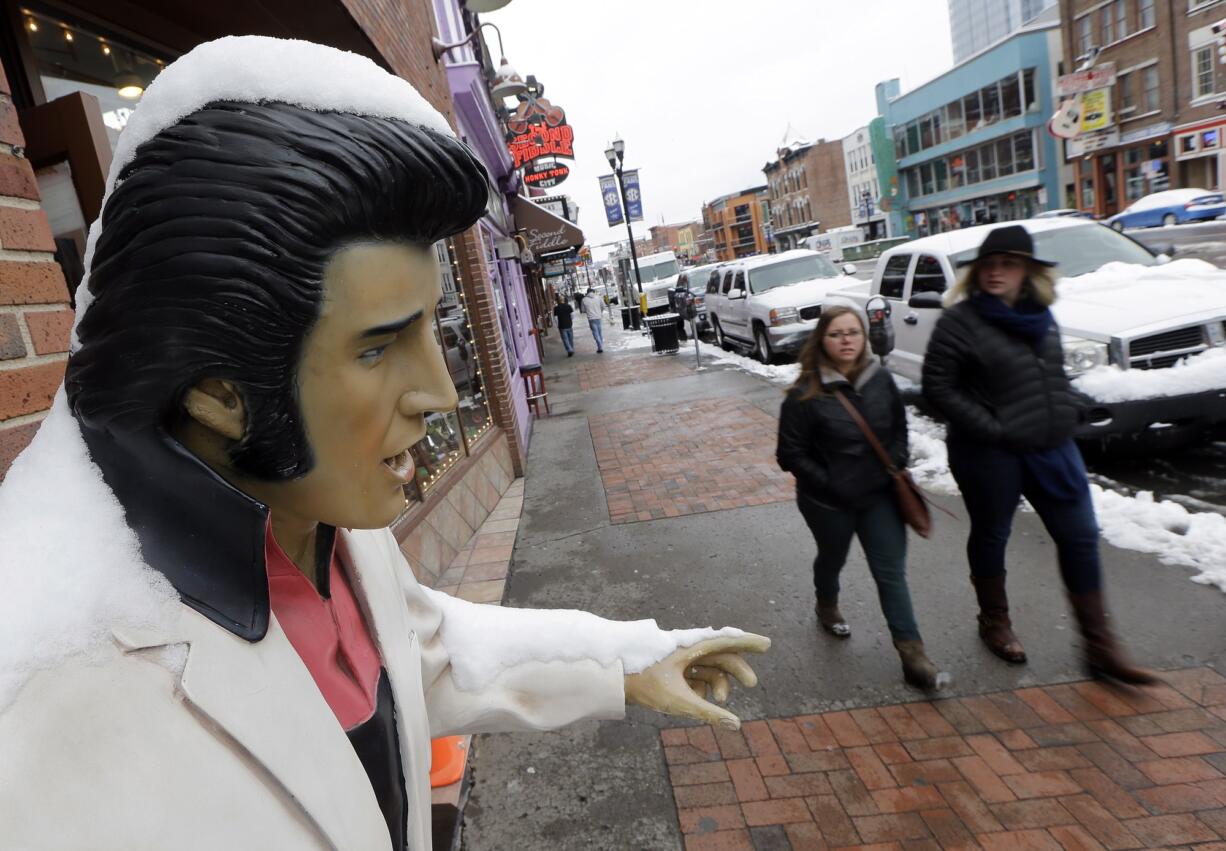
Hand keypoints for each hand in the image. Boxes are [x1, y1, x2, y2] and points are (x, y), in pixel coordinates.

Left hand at [624, 633, 769, 729]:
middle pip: (720, 655)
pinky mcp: (674, 668)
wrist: (614, 679)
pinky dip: (701, 687)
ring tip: (720, 700)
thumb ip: (709, 713)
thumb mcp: (679, 701)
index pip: (726, 641)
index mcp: (690, 647)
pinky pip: (696, 675)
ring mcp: (680, 658)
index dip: (747, 642)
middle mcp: (687, 648)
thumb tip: (736, 725)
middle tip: (752, 684)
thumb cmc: (645, 684)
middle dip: (737, 669)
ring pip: (709, 667)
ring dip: (719, 683)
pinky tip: (697, 699)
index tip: (767, 644)